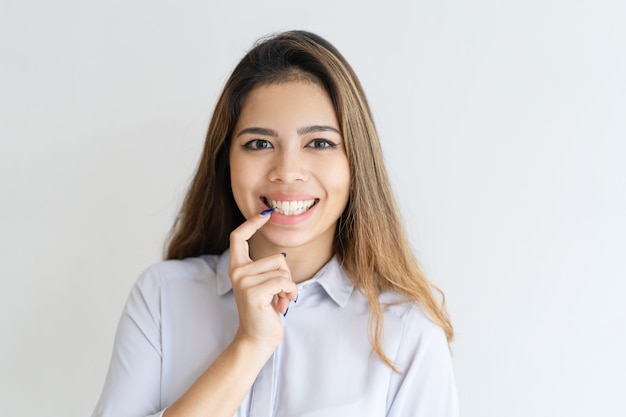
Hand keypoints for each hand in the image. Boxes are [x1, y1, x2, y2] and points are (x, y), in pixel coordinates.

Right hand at [228, 211, 297, 350]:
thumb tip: (280, 257)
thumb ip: (267, 269)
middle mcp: (237, 272)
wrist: (256, 340)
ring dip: (288, 287)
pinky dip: (290, 293)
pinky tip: (282, 306)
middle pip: (276, 257)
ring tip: (278, 301)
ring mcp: (243, 281)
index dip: (252, 223)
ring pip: (282, 269)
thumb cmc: (264, 312)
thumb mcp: (264, 285)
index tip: (266, 214)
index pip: (239, 237)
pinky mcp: (253, 292)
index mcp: (238, 267)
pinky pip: (284, 281)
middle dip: (286, 276)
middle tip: (278, 295)